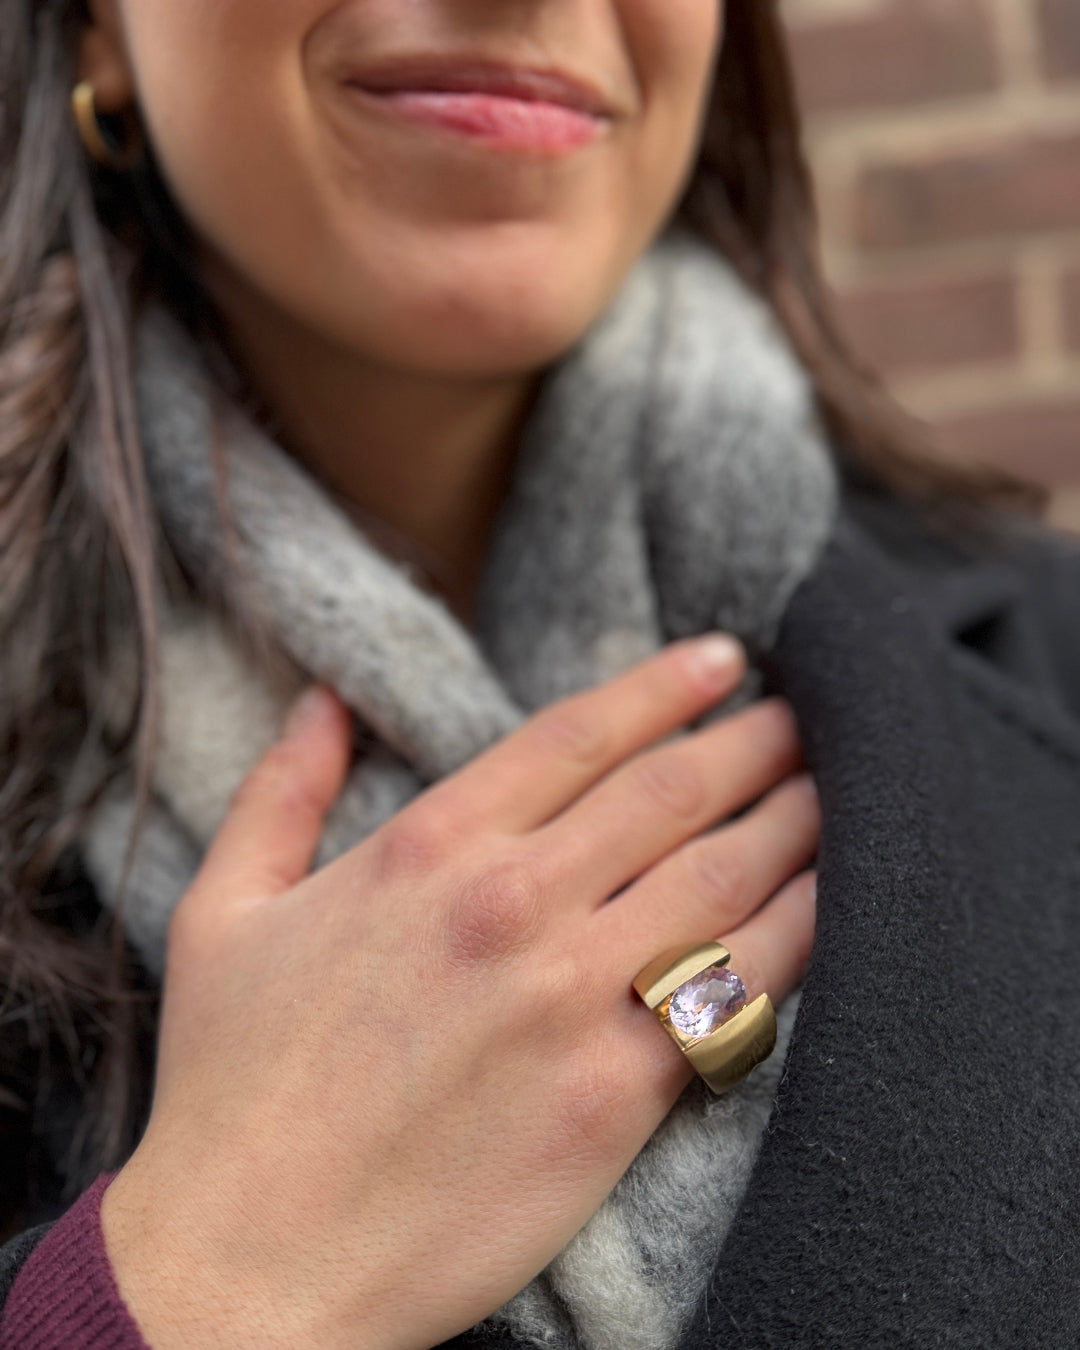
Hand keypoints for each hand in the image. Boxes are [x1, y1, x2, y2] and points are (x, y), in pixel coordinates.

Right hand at [101, 634, 817, 1349]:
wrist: (253, 1260)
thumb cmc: (233, 1086)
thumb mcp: (225, 911)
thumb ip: (279, 791)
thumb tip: (319, 702)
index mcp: (430, 848)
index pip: (580, 734)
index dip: (665, 686)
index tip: (724, 659)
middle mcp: (514, 901)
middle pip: (671, 790)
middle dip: (752, 742)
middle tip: (802, 717)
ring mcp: (572, 993)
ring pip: (722, 872)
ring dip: (793, 819)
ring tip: (836, 789)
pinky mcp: (616, 1090)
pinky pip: (737, 991)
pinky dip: (797, 933)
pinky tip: (829, 903)